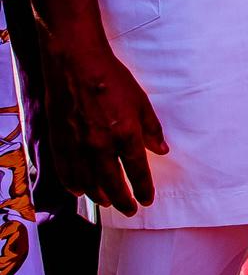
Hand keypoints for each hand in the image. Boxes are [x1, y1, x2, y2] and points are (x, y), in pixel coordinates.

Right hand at [42, 30, 167, 214]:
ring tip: (107, 202)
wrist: (76, 65)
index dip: (143, 188)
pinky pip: (65, 172)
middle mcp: (100, 145)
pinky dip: (73, 184)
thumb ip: (151, 128)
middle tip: (130, 210)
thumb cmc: (112, 80)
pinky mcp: (59, 141)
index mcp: (125, 134)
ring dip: (98, 195)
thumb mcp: (141, 102)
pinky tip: (79, 190)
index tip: (147, 199)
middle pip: (112, 183)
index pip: (137, 170)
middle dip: (122, 199)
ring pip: (88, 182)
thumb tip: (162, 150)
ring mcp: (77, 145)